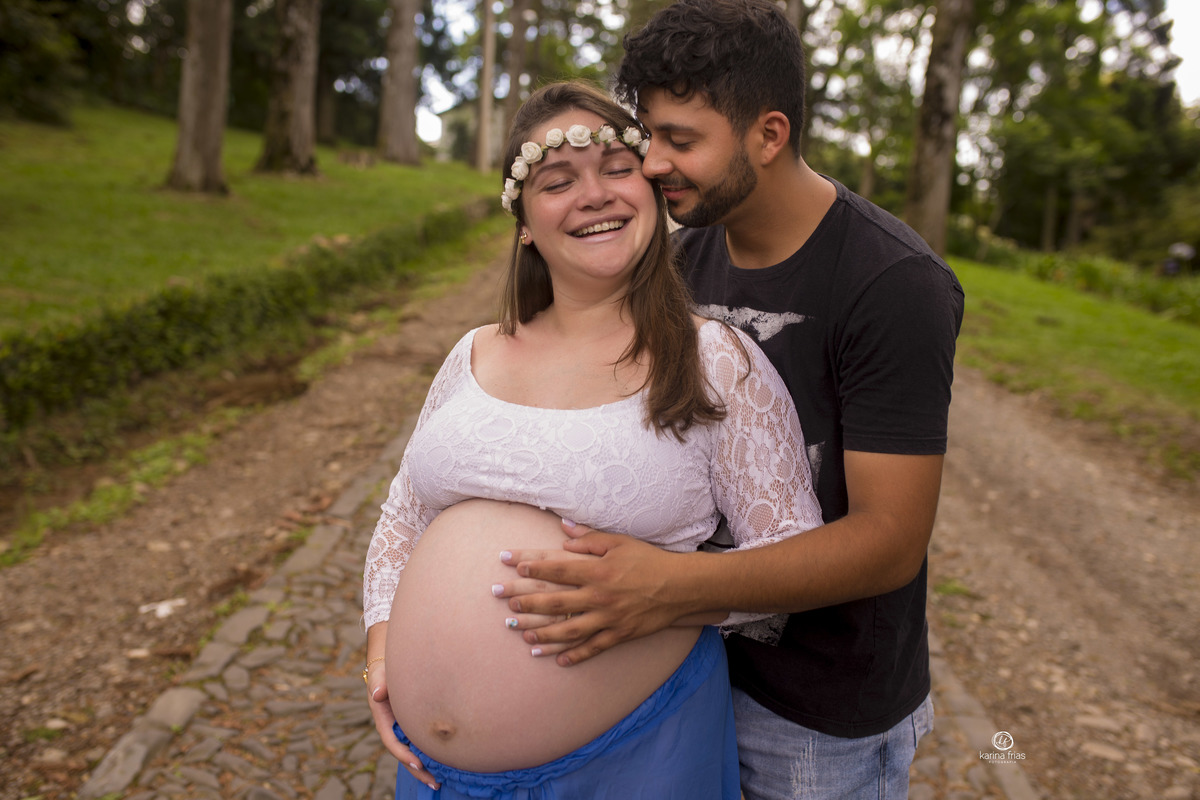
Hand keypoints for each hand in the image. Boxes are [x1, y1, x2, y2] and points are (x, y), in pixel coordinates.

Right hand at [365, 665, 439, 790]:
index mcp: (384, 720)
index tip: (418, 764)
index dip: (404, 754)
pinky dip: (430, 754)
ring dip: (424, 767)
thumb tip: (377, 694)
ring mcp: (403, 728)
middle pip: (404, 754)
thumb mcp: (379, 675)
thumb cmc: (384, 671)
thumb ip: (378, 683)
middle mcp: (393, 728)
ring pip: (413, 752)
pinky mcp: (414, 726)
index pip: (392, 742)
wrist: (391, 666)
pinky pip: (420, 743)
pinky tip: (444, 763)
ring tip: (439, 781)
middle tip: (434, 782)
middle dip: (417, 770)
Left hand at [495, 521, 691, 665]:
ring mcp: (608, 619)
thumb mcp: (620, 542)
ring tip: (523, 635)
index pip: (558, 569)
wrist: (680, 587)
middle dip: (527, 602)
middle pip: (555, 602)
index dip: (533, 566)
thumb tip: (563, 531)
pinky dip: (574, 656)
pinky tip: (557, 661)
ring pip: (568, 631)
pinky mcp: (619, 635)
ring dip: (543, 634)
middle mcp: (599, 596)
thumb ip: (589, 538)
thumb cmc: (649, 560)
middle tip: (506, 601)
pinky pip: (592, 648)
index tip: (513, 564)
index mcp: (597, 571)